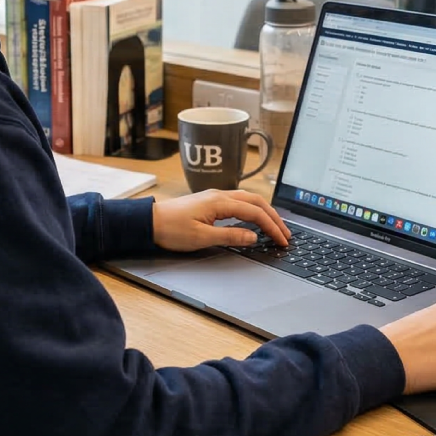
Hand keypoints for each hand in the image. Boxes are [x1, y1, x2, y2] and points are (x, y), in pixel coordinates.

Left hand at [151, 190, 289, 251]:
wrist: (149, 222)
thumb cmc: (171, 229)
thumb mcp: (202, 238)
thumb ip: (230, 237)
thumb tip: (253, 237)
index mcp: (220, 202)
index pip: (255, 212)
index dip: (271, 227)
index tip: (282, 240)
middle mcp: (220, 195)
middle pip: (256, 202)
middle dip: (274, 217)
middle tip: (286, 233)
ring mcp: (215, 197)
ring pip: (248, 200)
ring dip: (264, 212)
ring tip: (275, 226)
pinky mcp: (210, 202)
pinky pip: (239, 202)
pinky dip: (252, 210)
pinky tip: (254, 220)